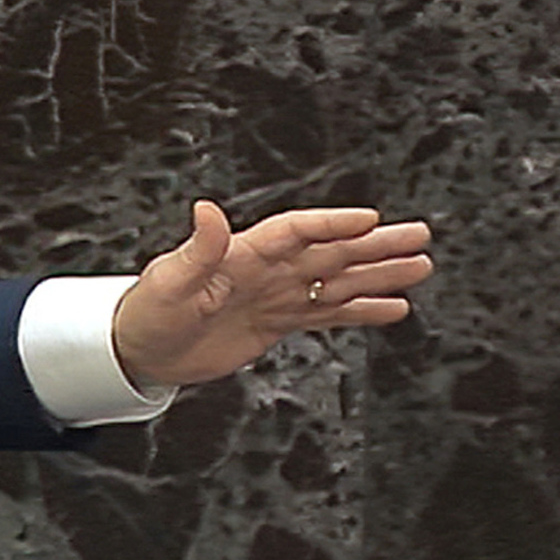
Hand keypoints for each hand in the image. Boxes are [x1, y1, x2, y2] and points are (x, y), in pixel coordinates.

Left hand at [112, 200, 433, 388]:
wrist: (140, 349)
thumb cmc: (147, 311)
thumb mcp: (169, 281)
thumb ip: (197, 250)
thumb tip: (206, 209)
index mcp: (241, 254)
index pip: (295, 231)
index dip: (331, 224)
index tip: (370, 219)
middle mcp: (264, 270)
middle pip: (329, 252)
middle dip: (374, 245)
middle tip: (420, 236)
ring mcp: (273, 295)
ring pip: (336, 280)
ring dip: (377, 274)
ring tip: (420, 267)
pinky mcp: (275, 322)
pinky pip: (326, 313)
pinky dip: (359, 310)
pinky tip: (392, 307)